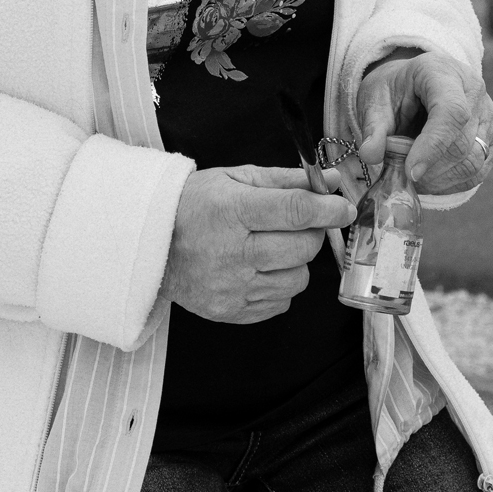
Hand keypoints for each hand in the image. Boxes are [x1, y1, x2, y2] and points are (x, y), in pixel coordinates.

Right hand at [163, 166, 355, 325]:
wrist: (150, 244)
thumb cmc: (194, 205)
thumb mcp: (235, 179)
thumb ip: (287, 181)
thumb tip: (331, 183)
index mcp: (232, 211)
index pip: (296, 211)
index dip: (328, 209)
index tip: (343, 208)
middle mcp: (232, 253)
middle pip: (303, 248)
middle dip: (310, 233)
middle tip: (296, 224)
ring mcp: (232, 288)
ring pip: (298, 279)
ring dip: (294, 262)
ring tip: (269, 248)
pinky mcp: (231, 312)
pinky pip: (280, 303)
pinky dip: (278, 286)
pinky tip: (257, 269)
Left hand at [356, 50, 492, 196]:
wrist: (414, 84)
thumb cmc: (394, 90)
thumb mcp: (374, 100)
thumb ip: (373, 127)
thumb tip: (370, 154)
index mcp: (442, 72)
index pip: (451, 112)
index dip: (433, 146)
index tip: (410, 171)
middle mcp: (473, 89)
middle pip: (462, 141)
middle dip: (431, 168)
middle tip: (403, 177)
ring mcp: (488, 113)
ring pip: (475, 160)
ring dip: (442, 180)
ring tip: (415, 179)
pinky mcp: (492, 136)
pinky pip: (480, 169)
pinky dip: (455, 183)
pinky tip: (432, 181)